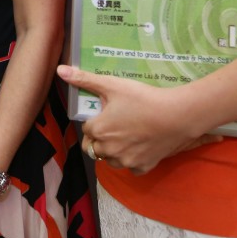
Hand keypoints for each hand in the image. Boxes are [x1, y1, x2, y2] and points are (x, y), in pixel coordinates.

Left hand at [58, 65, 220, 173]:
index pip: (87, 128)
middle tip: (115, 125)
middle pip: (94, 147)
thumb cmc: (143, 98)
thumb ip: (84, 79)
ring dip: (113, 150)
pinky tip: (139, 146)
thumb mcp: (112, 85)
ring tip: (126, 135)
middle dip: (100, 138)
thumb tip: (60, 70)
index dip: (96, 120)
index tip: (107, 113)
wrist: (177, 116)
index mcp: (98, 130)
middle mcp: (108, 149)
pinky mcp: (141, 168)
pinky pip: (130, 167)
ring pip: (110, 159)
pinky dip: (131, 159)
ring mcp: (125, 161)